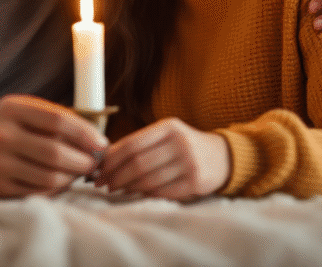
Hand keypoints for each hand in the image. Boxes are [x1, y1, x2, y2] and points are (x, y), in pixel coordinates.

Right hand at [0, 94, 107, 197]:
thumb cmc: (6, 125)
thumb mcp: (24, 109)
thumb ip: (57, 117)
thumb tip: (96, 141)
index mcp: (12, 110)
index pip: (58, 122)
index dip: (85, 134)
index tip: (102, 144)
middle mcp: (1, 136)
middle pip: (55, 153)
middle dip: (83, 160)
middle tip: (95, 163)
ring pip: (49, 177)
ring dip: (72, 177)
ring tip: (79, 172)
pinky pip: (37, 192)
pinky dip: (56, 189)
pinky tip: (61, 181)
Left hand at [94, 118, 228, 200]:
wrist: (222, 156)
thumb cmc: (184, 145)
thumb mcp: (166, 135)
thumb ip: (140, 143)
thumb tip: (106, 160)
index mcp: (168, 127)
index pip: (132, 143)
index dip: (112, 159)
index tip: (99, 169)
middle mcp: (179, 142)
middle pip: (138, 163)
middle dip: (116, 176)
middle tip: (103, 184)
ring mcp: (189, 162)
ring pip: (149, 179)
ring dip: (129, 187)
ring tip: (118, 189)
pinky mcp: (196, 181)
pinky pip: (164, 191)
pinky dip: (147, 194)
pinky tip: (138, 194)